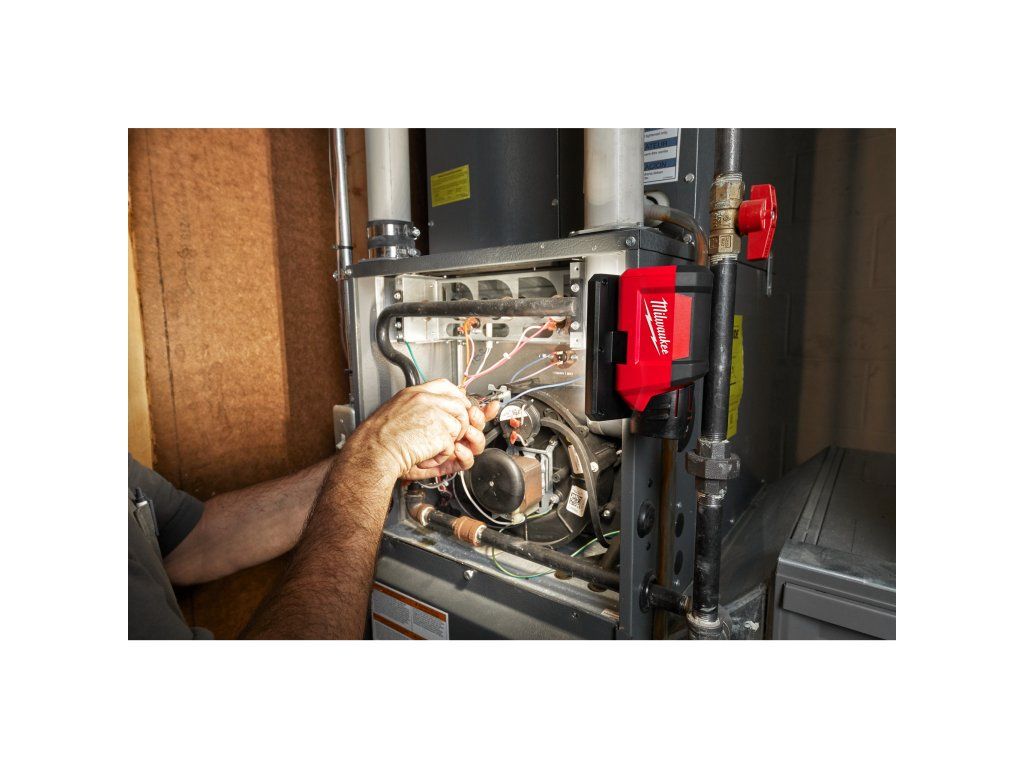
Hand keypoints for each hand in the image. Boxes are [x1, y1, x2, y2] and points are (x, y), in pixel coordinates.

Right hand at [346, 379, 499, 481]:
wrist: (374, 451)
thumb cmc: (380, 437)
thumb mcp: (398, 410)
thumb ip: (419, 405)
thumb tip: (438, 408)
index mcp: (415, 393)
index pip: (446, 386)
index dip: (456, 398)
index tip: (457, 407)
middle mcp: (426, 400)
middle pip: (460, 405)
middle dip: (458, 422)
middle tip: (446, 434)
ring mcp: (435, 414)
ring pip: (459, 426)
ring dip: (448, 441)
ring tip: (429, 446)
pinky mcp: (440, 432)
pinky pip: (452, 446)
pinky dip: (441, 456)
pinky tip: (425, 454)